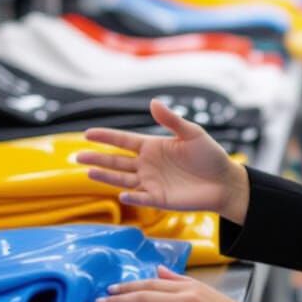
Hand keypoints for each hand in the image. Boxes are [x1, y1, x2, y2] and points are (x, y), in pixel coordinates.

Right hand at [78, 99, 249, 223]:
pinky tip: (121, 194)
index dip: (106, 137)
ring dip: (106, 176)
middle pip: (117, 161)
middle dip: (97, 158)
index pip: (124, 141)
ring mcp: (151, 183)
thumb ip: (172, 120)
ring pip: (122, 179)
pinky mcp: (159, 200)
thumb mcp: (192, 134)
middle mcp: (148, 165)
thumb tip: (153, 102)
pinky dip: (131, 197)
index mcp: (153, 146)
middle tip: (76, 155)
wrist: (225, 181)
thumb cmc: (210, 155)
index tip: (87, 133)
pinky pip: (141, 198)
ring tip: (87, 171)